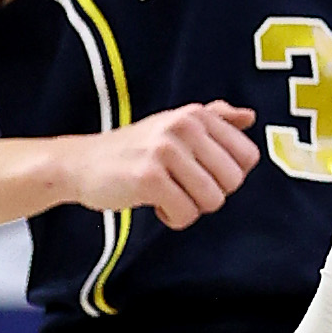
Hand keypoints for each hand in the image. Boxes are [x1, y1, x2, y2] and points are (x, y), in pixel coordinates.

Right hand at [64, 101, 259, 228]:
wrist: (82, 163)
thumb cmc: (134, 149)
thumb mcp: (174, 124)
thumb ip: (214, 119)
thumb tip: (249, 117)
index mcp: (196, 114)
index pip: (248, 156)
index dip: (228, 176)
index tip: (202, 174)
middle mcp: (184, 126)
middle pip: (233, 182)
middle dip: (210, 194)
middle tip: (182, 187)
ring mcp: (166, 150)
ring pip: (212, 200)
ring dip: (190, 208)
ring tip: (168, 195)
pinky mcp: (149, 177)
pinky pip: (186, 213)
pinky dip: (173, 218)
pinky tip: (155, 204)